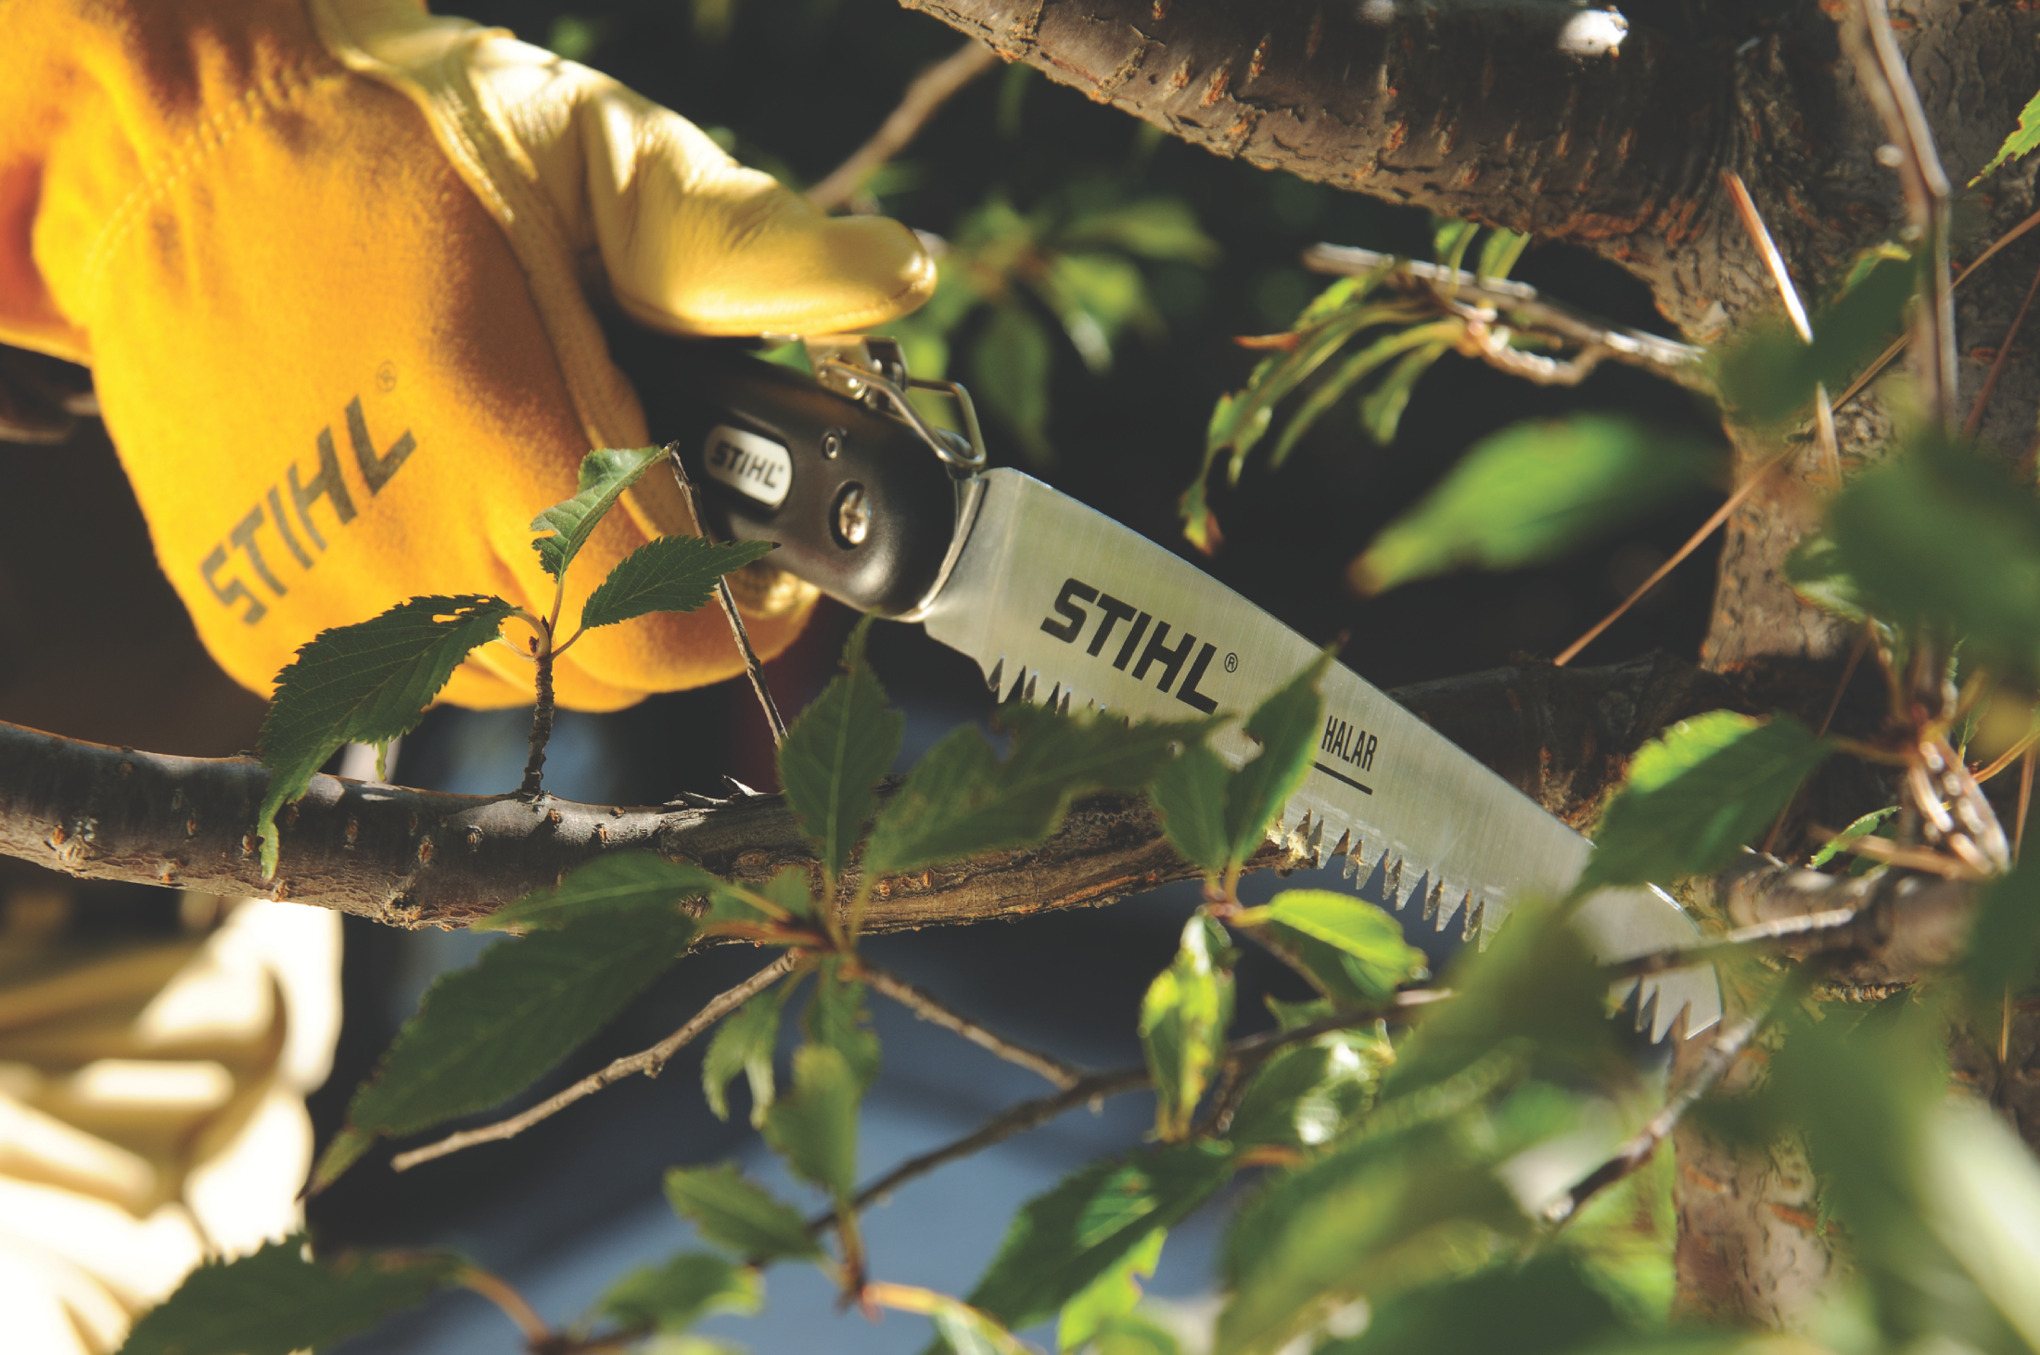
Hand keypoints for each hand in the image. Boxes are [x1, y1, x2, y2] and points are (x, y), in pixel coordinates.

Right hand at [1, 0, 933, 709]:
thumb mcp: (588, 153)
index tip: (771, 557)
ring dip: (565, 610)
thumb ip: (744, 242)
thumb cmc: (397, 137)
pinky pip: (415, 669)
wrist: (170, 148)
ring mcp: (313, 594)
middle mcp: (391, 541)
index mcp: (489, 428)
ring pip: (513, 682)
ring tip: (539, 476)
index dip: (750, 609)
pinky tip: (443, 501)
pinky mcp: (252, 615)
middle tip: (655, 488)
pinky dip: (461, 612)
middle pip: (607, 668)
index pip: (670, 629)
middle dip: (668, 597)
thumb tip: (898, 276)